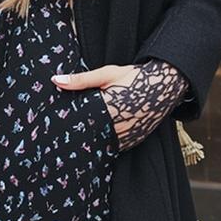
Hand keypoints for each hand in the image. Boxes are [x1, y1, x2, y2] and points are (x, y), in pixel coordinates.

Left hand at [52, 59, 189, 151]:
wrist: (164, 85)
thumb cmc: (133, 77)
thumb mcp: (106, 74)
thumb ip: (81, 80)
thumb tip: (56, 80)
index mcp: (109, 108)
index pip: (82, 121)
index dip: (69, 123)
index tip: (57, 124)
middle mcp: (120, 125)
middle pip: (91, 134)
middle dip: (79, 132)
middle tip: (63, 132)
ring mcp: (129, 135)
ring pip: (103, 142)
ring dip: (92, 138)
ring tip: (77, 135)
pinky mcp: (134, 139)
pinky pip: (116, 145)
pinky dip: (106, 141)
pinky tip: (97, 136)